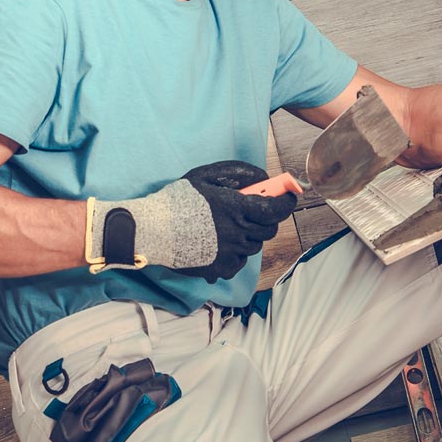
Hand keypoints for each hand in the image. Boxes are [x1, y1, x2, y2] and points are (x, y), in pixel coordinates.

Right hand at [85, 160, 297, 280]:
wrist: (152, 231)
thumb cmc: (177, 200)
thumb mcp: (204, 176)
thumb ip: (236, 172)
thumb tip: (262, 175)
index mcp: (236, 208)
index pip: (277, 209)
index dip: (287, 202)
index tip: (289, 197)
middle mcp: (238, 232)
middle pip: (269, 229)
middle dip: (267, 219)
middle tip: (253, 212)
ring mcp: (230, 253)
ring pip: (254, 246)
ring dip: (249, 235)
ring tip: (228, 227)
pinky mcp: (220, 268)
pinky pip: (240, 262)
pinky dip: (236, 254)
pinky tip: (219, 244)